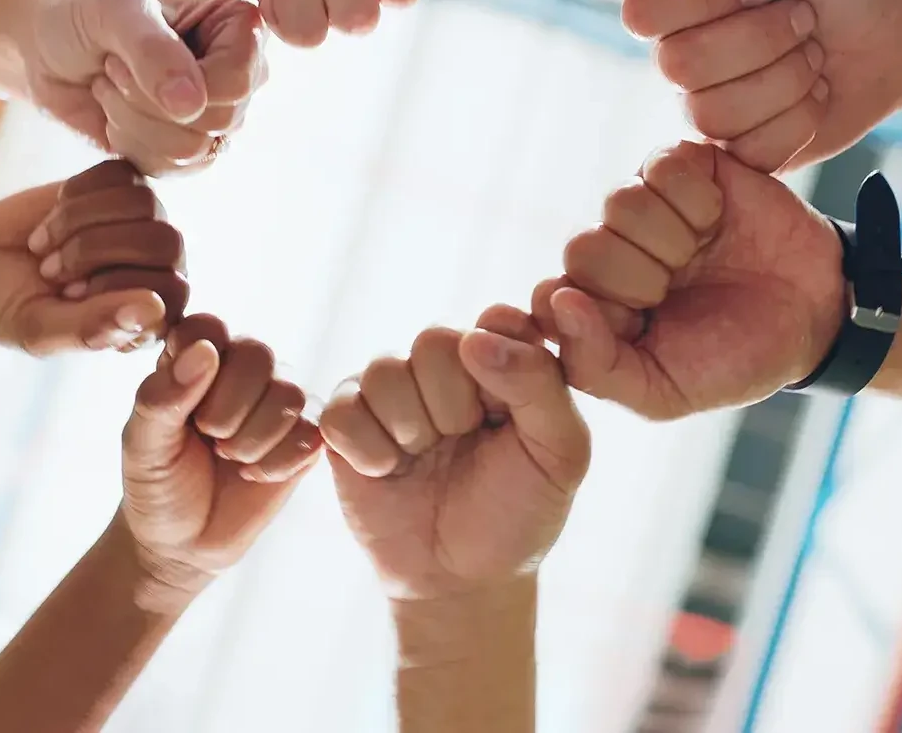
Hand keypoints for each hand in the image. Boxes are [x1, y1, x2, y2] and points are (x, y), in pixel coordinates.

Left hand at [0, 0, 264, 175]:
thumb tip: (192, 107)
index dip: (179, 79)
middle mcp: (240, 74)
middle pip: (218, 121)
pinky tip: (114, 114)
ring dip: (132, 121)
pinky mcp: (189, 152)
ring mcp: (217, 117)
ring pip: (192, 151)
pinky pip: (170, 170)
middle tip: (114, 68)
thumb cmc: (84, 14)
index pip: (237, 82)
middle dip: (147, 99)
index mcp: (239, 27)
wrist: (47, 48)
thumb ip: (153, 50)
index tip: (131, 49)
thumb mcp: (115, 11)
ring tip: (112, 87)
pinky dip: (128, 144)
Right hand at [0, 161, 182, 355]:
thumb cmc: (8, 309)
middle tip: (49, 270)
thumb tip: (153, 308)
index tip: (67, 296)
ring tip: (44, 246)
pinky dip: (76, 194)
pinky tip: (53, 215)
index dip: (116, 287)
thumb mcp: (39, 330)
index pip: (173, 292)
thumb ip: (93, 329)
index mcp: (150, 316)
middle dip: (93, 251)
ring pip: (143, 203)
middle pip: (164, 243)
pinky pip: (120, 174)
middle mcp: (157, 268)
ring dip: (78, 223)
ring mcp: (142, 224)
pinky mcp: (120, 187)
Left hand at [118, 314, 322, 609]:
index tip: (182, 409)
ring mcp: (278, 401)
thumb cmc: (157, 484)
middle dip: (229, 408)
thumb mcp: (143, 444)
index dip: (198, 365)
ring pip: (289, 393)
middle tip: (209, 439)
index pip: (209, 327)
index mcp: (195, 358)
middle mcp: (241, 369)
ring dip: (253, 439)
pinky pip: (312, 432)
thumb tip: (206, 351)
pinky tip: (253, 475)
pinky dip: (277, 462)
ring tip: (230, 460)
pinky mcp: (307, 436)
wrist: (183, 544)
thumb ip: (163, 395)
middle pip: (258, 354)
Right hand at [322, 308, 589, 601]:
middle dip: (453, 404)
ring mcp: (391, 391)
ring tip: (425, 458)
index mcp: (502, 359)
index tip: (502, 410)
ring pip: (384, 372)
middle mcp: (444, 364)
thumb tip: (475, 338)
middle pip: (433, 340)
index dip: (497, 360)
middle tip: (463, 441)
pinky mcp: (346, 423)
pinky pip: (341, 411)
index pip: (496, 320)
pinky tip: (388, 472)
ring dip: (411, 428)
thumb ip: (540, 384)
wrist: (464, 580)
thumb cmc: (518, 511)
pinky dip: (367, 450)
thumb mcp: (560, 453)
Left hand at [532, 142, 842, 418]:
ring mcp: (641, 205)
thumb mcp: (663, 391)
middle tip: (679, 289)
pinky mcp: (679, 165)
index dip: (601, 312)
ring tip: (702, 253)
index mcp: (591, 306)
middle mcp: (607, 250)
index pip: (551, 297)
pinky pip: (663, 167)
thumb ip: (595, 366)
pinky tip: (718, 219)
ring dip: (675, 239)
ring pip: (620, 203)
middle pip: (581, 248)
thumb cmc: (734, 357)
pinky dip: (699, 201)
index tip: (644, 324)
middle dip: (641, 279)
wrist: (814, 314)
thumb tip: (557, 303)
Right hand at [625, 0, 901, 171]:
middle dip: (764, 38)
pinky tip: (816, 94)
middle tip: (803, 17)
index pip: (643, 14)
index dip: (711, 0)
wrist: (893, 26)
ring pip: (715, 114)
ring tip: (812, 54)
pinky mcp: (743, 150)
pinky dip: (802, 118)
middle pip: (682, 66)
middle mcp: (678, 56)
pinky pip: (751, 151)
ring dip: (787, 78)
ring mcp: (706, 108)